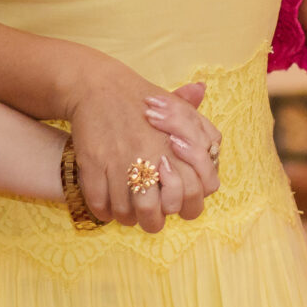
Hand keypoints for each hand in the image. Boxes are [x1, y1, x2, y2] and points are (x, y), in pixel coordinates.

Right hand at [64, 58, 218, 234]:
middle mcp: (149, 155)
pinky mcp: (93, 162)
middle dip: (155, 220)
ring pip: (126, 212)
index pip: (193, 195)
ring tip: (128, 213)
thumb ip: (203, 133)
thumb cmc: (145, 101)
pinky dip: (104, 211)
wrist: (100, 86)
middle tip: (150, 216)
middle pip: (157, 212)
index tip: (175, 202)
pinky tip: (108, 207)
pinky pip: (99, 202)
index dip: (186, 204)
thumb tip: (213, 154)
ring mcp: (119, 160)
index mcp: (176, 146)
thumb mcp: (182, 109)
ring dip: (128, 218)